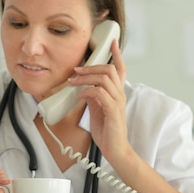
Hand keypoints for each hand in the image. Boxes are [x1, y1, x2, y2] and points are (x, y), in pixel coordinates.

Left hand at [70, 39, 130, 163]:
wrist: (115, 150)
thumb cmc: (107, 131)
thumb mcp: (96, 109)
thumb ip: (93, 96)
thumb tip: (84, 86)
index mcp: (116, 94)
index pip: (120, 70)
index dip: (117, 55)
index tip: (111, 43)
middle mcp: (119, 95)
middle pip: (110, 70)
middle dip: (91, 67)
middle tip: (76, 70)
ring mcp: (117, 103)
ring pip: (105, 79)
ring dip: (86, 78)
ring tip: (73, 82)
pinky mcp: (112, 111)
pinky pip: (100, 94)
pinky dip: (87, 91)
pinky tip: (80, 95)